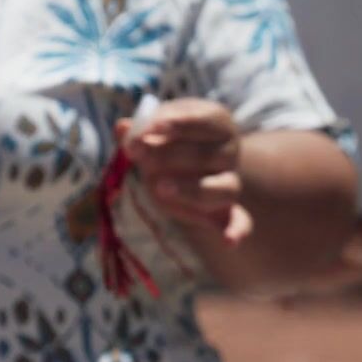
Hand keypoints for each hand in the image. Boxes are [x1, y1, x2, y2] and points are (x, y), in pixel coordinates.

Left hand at [116, 98, 252, 244]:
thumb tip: (122, 128)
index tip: (154, 127)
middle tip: (138, 153)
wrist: (181, 160)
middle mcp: (229, 150)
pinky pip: (239, 221)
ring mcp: (229, 180)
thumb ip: (140, 129)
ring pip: (221, 188)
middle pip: (204, 155)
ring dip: (190, 190)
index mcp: (217, 120)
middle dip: (167, 154)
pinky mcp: (223, 209)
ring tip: (160, 187)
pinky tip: (230, 241)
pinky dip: (237, 230)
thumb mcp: (154, 125)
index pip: (203, 120)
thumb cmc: (166, 136)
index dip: (179, 123)